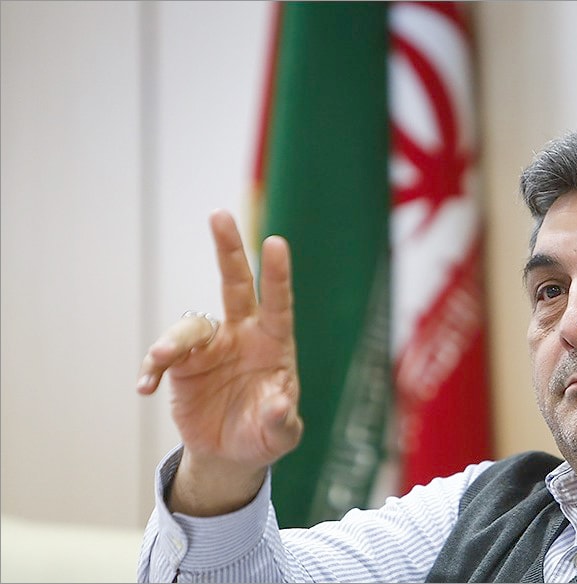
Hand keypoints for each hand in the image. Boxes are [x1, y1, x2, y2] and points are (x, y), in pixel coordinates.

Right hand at [136, 209, 301, 514]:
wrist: (231, 452)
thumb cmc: (265, 433)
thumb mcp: (280, 434)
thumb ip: (283, 420)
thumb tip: (279, 404)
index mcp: (274, 343)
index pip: (278, 303)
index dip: (277, 275)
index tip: (276, 242)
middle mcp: (242, 335)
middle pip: (235, 284)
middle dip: (228, 249)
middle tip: (219, 214)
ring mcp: (210, 347)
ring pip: (190, 326)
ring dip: (172, 340)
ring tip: (160, 361)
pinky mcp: (183, 364)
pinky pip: (163, 358)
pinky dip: (152, 367)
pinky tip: (145, 387)